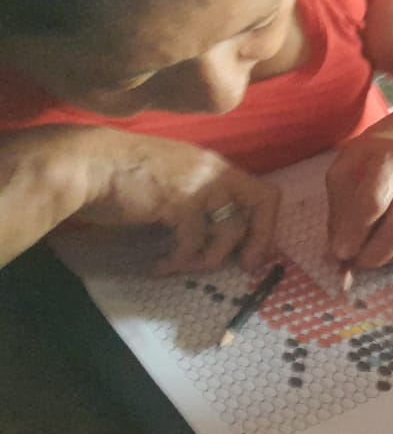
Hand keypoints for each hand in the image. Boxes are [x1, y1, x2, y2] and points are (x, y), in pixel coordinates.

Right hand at [74, 130, 280, 276]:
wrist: (86, 166)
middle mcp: (214, 171)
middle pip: (261, 204)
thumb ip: (200, 200)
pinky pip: (194, 242)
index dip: (266, 225)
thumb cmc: (123, 176)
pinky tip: (160, 265)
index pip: (264, 191)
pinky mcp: (179, 201)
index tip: (254, 252)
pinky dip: (179, 260)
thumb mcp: (174, 182)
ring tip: (180, 266)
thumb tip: (219, 238)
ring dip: (207, 258)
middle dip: (257, 241)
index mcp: (216, 166)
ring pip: (229, 231)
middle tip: (243, 267)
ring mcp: (199, 184)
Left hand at [325, 133, 392, 270]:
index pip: (374, 201)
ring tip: (366, 254)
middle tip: (353, 262)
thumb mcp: (342, 173)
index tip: (339, 251)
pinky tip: (384, 246)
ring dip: (384, 257)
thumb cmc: (366, 162)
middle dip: (372, 254)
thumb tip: (340, 254)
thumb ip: (338, 211)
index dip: (354, 231)